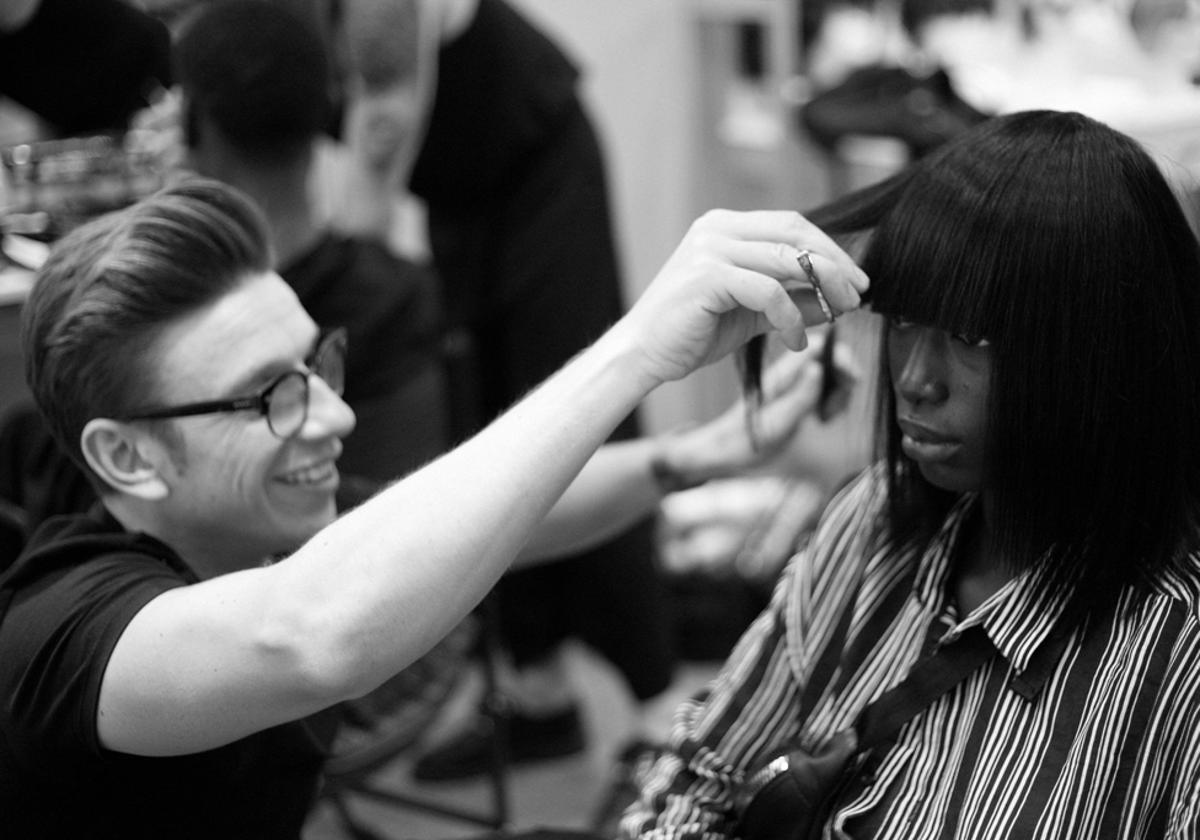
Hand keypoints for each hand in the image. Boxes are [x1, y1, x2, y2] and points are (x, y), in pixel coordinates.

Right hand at [616, 210, 867, 385]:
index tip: (857, 280)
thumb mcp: (752, 315)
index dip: (830, 249)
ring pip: (787, 259)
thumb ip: (791, 302)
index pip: (792, 224)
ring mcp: (710, 248)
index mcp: (724, 227)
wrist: (642, 355)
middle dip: (834, 263)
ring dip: (821, 288)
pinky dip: (790, 317)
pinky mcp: (707, 275)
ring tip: (837, 316)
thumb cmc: (690, 333)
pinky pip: (768, 291)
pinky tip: (795, 342)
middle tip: (858, 295)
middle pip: (795, 232)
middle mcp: (716, 229)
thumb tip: (838, 302)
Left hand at [657, 331, 861, 483]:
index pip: (819, 344)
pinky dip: (833, 402)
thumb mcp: (776, 425)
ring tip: (826, 417)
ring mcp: (795, 385)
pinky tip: (823, 420)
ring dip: (840, 393)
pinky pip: (825, 390)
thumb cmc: (744, 443)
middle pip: (831, 358)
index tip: (849, 381)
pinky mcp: (798, 397)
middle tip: (833, 408)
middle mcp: (791, 374)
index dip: (840, 356)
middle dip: (843, 379)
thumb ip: (799, 397)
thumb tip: (818, 368)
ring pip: (831, 375)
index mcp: (782, 373)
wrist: (726, 454)